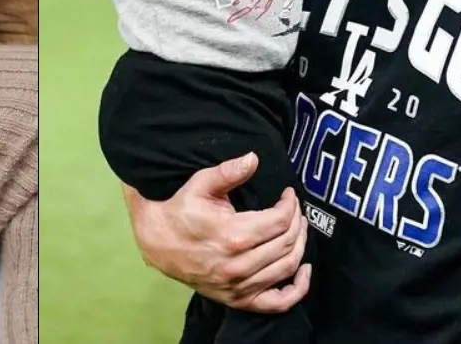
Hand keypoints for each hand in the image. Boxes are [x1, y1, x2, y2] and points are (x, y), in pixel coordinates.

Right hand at [124, 153, 310, 312]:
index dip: (290, 205)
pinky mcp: (238, 300)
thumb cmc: (179, 210)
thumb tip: (254, 158)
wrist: (156, 243)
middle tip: (294, 208)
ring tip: (297, 228)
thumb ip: (228, 172)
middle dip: (297, 221)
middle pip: (287, 242)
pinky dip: (297, 290)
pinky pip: (278, 302)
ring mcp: (239, 286)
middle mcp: (239, 264)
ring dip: (299, 245)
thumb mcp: (199, 184)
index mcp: (233, 234)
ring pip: (287, 267)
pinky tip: (304, 271)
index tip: (288, 194)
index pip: (280, 221)